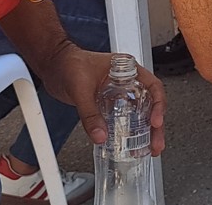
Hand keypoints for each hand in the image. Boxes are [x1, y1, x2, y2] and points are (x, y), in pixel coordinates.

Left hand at [41, 45, 165, 154]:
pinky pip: (122, 119)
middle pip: (149, 103)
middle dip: (155, 125)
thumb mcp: (81, 88)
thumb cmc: (69, 63)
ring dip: (143, 131)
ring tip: (147, 147)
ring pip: (138, 113)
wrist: (53, 65)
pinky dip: (127, 132)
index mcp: (127, 68)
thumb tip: (100, 134)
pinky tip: (128, 143)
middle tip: (155, 143)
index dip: (158, 104)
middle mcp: (126, 81)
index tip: (156, 121)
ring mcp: (118, 93)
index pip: (152, 86)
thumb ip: (90, 113)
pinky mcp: (107, 103)